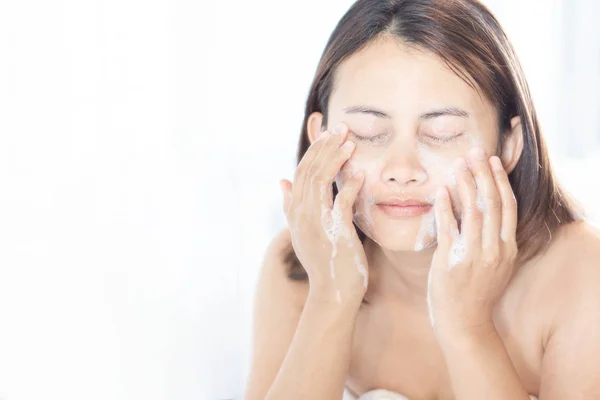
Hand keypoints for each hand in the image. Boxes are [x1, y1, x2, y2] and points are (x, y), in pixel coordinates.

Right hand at [280, 123, 368, 304]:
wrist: (333, 293)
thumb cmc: (324, 261)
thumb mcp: (303, 232)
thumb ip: (292, 206)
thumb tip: (282, 181)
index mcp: (295, 212)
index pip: (301, 173)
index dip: (314, 151)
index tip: (328, 134)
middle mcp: (302, 215)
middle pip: (309, 171)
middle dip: (325, 147)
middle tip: (342, 128)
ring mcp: (316, 223)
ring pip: (321, 180)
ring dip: (336, 159)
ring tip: (350, 142)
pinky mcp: (335, 231)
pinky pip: (341, 201)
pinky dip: (350, 185)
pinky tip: (360, 173)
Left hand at [427, 146, 517, 337]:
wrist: (464, 322)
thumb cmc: (475, 292)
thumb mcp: (492, 264)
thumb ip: (491, 240)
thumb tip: (479, 210)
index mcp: (506, 249)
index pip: (507, 207)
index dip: (499, 181)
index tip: (492, 161)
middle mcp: (494, 249)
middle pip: (492, 203)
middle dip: (483, 174)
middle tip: (475, 151)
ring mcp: (473, 255)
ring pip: (473, 211)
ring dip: (465, 184)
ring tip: (458, 164)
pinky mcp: (452, 260)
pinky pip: (449, 228)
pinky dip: (446, 207)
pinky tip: (442, 191)